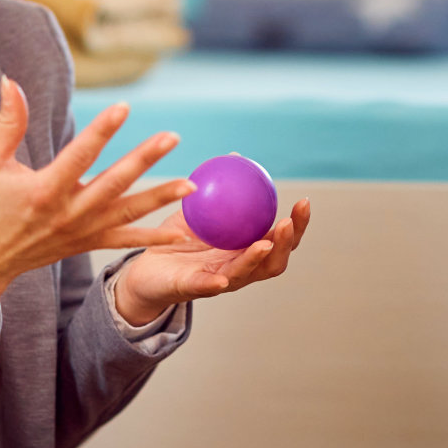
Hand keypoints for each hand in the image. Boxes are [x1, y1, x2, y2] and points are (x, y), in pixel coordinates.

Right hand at [0, 78, 197, 303]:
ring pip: (127, 213)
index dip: (102, 130)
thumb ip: (7, 122)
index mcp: (43, 190)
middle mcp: (68, 213)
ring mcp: (81, 232)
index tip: (124, 107)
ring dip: (160, 198)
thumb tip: (10, 81)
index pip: (79, 155)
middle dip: (145, 160)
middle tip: (171, 137)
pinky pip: (125, 240)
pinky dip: (153, 237)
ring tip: (191, 186)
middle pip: (113, 183)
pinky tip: (181, 232)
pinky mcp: (87, 244)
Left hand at [113, 198, 311, 324]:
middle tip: (288, 221)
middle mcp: (239, 268)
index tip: (304, 202)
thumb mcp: (200, 209)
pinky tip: (222, 278)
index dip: (297, 224)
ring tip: (265, 243)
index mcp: (245, 250)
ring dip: (257, 259)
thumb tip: (236, 158)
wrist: (143, 270)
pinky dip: (215, 284)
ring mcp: (218, 282)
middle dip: (286, 243)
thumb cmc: (177, 240)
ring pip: (245, 273)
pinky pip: (204, 287)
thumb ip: (219, 189)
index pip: (279, 238)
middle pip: (274, 260)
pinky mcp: (190, 290)